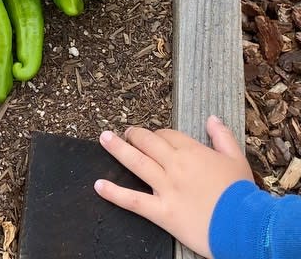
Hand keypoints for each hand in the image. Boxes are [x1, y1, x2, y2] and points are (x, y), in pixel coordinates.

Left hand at [94, 115, 254, 257]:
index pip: (167, 135)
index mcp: (192, 152)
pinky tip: (99, 185)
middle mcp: (174, 166)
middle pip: (147, 142)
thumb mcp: (237, 160)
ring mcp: (166, 188)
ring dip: (117, 149)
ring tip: (104, 138)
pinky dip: (114, 193)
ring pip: (136, 163)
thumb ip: (222, 137)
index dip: (159, 134)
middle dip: (135, 135)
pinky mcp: (162, 212)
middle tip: (126, 133)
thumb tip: (212, 118)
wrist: (246, 227)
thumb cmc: (242, 195)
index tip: (156, 137)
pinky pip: (134, 201)